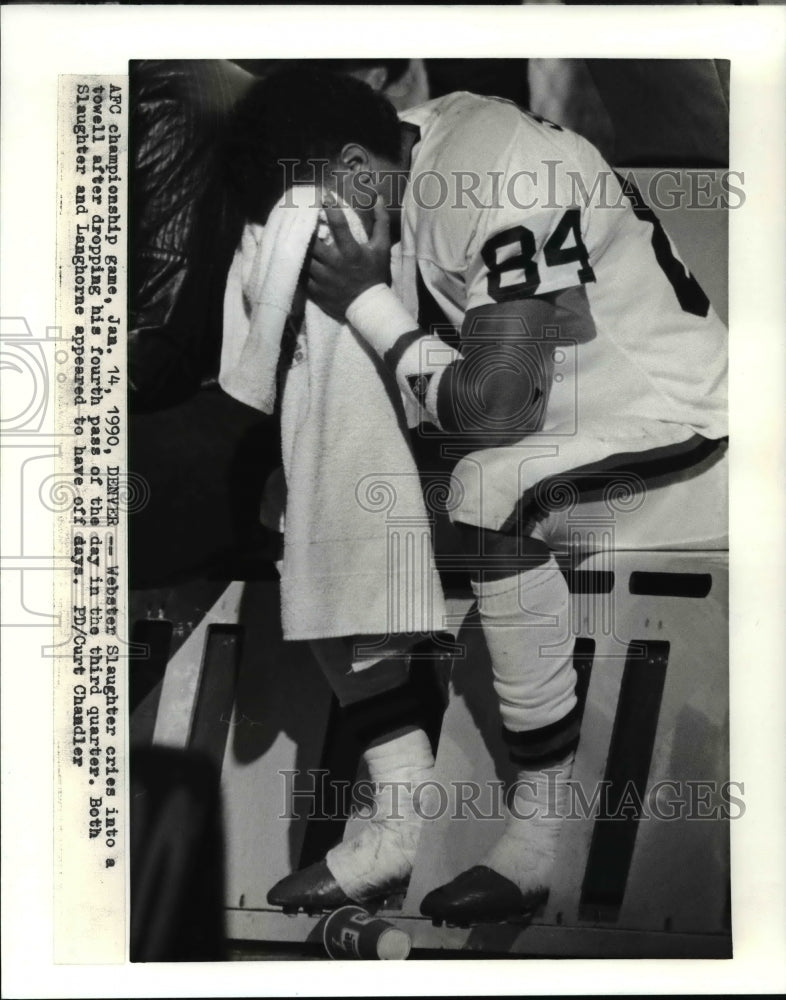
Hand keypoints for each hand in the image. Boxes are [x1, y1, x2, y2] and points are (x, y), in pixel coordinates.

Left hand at [306, 196, 390, 321]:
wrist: (368, 307)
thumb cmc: (375, 274)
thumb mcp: (382, 248)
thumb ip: (381, 222)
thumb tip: (379, 198)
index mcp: (350, 251)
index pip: (338, 224)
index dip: (329, 206)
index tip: (323, 194)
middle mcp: (334, 264)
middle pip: (311, 241)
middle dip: (306, 229)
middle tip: (302, 218)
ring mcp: (323, 278)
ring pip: (304, 258)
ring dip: (300, 247)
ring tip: (295, 236)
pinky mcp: (315, 290)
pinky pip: (302, 275)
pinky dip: (299, 265)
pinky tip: (296, 256)